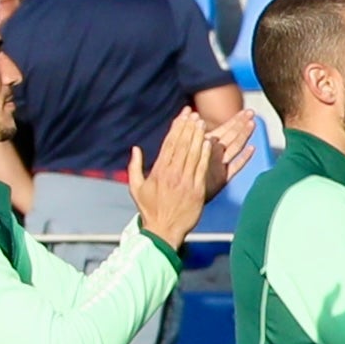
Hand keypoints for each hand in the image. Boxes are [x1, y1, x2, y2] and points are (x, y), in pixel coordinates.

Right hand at [125, 96, 228, 248]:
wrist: (163, 229)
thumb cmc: (149, 209)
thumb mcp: (135, 187)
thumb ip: (134, 166)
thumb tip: (136, 148)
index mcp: (158, 172)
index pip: (168, 145)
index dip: (176, 129)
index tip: (182, 117)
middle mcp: (171, 174)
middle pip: (181, 146)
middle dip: (188, 129)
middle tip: (194, 114)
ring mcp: (185, 182)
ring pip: (193, 155)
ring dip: (198, 138)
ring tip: (202, 123)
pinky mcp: (197, 190)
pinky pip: (202, 169)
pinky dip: (206, 155)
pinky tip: (210, 143)